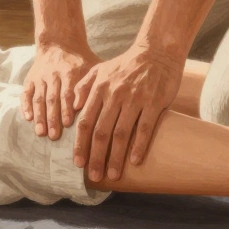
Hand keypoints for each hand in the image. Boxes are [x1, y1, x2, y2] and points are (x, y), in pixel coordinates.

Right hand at [22, 43, 100, 139]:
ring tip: (41, 133)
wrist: (59, 42)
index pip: (68, 92)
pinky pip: (26, 93)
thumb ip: (95, 83)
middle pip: (52, 98)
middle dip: (52, 118)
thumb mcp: (92, 65)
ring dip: (39, 116)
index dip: (66, 108)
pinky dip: (25, 106)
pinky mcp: (30, 78)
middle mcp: (54, 74)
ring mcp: (40, 77)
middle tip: (54, 136)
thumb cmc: (80, 60)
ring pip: (39, 98)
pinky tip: (27, 119)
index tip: (67, 124)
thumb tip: (102, 104)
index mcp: (70, 71)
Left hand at [73, 47, 182, 181]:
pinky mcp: (155, 102)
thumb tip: (71, 108)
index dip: (80, 144)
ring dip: (116, 157)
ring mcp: (135, 99)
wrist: (157, 51)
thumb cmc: (127, 64)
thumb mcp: (100, 69)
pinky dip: (139, 145)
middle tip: (94, 176)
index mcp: (100, 88)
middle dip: (96, 157)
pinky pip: (145, 127)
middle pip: (101, 131)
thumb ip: (83, 87)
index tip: (78, 163)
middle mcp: (115, 95)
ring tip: (113, 175)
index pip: (86, 121)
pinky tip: (134, 161)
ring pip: (122, 133)